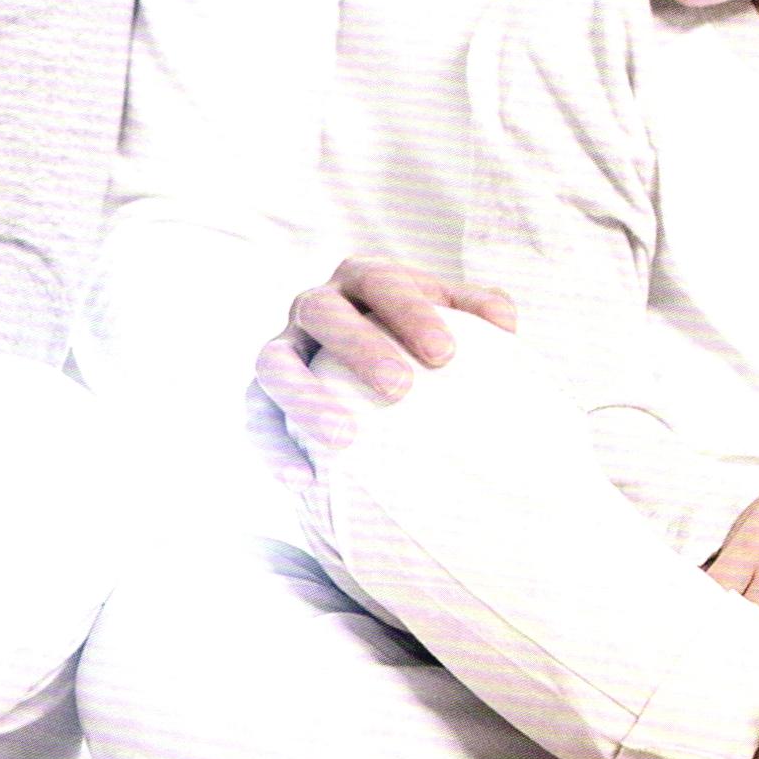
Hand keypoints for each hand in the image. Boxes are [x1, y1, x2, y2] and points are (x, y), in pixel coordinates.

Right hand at [252, 257, 517, 460]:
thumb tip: (503, 323)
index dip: (409, 311)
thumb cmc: (416, 338)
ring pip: (274, 363)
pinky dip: (272, 446)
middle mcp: (313, 305)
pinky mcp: (261, 393)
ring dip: (305, 397)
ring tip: (344, 438)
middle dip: (358, 346)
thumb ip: (478, 309)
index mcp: (359, 278)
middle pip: (323, 312)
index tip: (446, 355)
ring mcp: (282, 347)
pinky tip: (303, 480)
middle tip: (400, 389)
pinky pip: (255, 416)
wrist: (363, 368)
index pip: (379, 280)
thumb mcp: (447, 314)